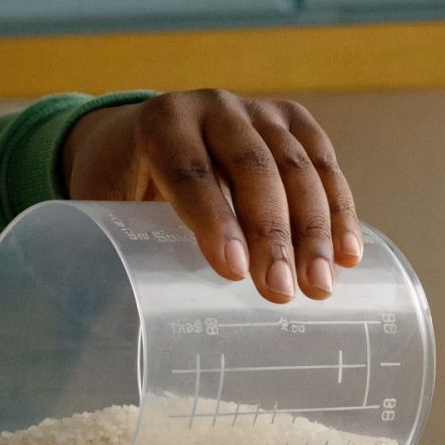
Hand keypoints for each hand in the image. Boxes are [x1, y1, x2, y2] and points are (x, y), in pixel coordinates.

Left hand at [61, 92, 361, 303]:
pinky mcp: (290, 121)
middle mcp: (212, 106)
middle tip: (281, 293)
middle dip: (271, 233)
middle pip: (251, 166)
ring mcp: (257, 110)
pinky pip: (323, 162)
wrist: (138, 134)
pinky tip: (350, 255)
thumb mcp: (99, 207)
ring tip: (320, 288)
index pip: (190, 168)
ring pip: (296, 165)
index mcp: (160, 122)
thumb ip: (106, 250)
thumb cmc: (117, 186)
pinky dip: (339, 209)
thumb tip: (94, 338)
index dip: (212, 217)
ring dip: (314, 230)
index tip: (232, 271)